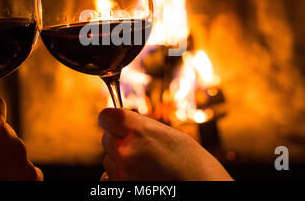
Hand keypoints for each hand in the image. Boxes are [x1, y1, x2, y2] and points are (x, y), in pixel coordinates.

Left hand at [98, 108, 232, 180]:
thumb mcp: (165, 133)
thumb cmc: (188, 159)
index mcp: (136, 129)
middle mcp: (125, 150)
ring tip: (145, 165)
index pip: (105, 117)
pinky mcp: (122, 187)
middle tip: (140, 148)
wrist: (200, 185)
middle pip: (106, 139)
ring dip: (120, 160)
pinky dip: (119, 176)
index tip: (117, 125)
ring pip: (108, 160)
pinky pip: (109, 178)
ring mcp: (122, 172)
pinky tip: (138, 176)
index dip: (111, 120)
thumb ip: (138, 127)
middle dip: (118, 141)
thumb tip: (119, 125)